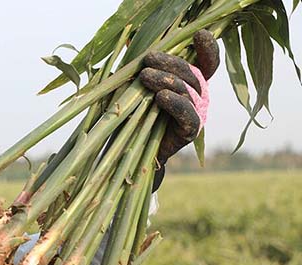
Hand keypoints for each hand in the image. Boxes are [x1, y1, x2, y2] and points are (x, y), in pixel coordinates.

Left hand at [140, 30, 220, 182]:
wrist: (132, 153)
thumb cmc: (134, 116)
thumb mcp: (138, 89)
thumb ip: (143, 70)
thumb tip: (134, 50)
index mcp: (191, 82)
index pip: (208, 62)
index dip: (208, 48)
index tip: (199, 35)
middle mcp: (199, 96)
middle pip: (191, 72)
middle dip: (169, 63)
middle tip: (148, 59)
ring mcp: (197, 113)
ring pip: (187, 89)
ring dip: (165, 80)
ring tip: (144, 76)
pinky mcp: (191, 130)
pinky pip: (187, 113)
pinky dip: (174, 103)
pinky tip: (160, 97)